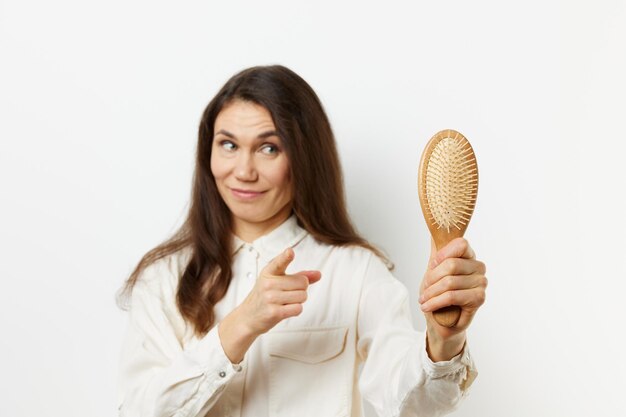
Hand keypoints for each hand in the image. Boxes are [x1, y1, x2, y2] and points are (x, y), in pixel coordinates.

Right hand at [239, 247, 321, 335]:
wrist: (248, 317)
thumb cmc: (267, 296)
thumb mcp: (278, 281)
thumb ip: (299, 276)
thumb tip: (319, 274)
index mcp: (269, 272)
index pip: (279, 262)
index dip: (286, 257)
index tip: (290, 252)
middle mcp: (268, 283)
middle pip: (303, 282)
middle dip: (301, 289)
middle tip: (288, 293)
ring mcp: (270, 298)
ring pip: (302, 296)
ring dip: (299, 301)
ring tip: (285, 302)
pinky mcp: (274, 312)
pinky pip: (298, 308)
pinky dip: (296, 310)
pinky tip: (285, 310)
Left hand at [419, 237, 486, 360]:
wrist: (440, 320)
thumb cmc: (438, 292)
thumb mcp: (433, 268)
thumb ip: (437, 249)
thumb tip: (435, 226)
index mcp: (469, 256)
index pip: (460, 243)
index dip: (442, 254)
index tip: (432, 265)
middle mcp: (478, 267)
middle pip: (451, 265)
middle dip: (432, 278)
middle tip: (424, 289)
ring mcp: (481, 283)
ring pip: (449, 282)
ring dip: (431, 293)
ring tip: (424, 300)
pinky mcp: (479, 298)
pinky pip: (452, 296)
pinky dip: (435, 302)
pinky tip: (427, 306)